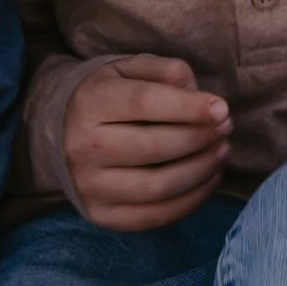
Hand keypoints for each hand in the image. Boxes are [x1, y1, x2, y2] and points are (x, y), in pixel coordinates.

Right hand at [61, 55, 230, 231]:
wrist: (60, 131)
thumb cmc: (109, 94)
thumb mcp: (130, 68)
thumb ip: (167, 72)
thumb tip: (202, 100)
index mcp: (90, 102)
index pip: (144, 104)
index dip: (188, 107)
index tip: (222, 109)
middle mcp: (83, 146)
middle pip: (154, 148)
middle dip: (200, 138)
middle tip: (226, 128)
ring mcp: (89, 186)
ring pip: (158, 186)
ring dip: (201, 170)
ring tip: (221, 151)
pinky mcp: (100, 215)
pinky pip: (154, 217)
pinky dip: (190, 200)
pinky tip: (208, 178)